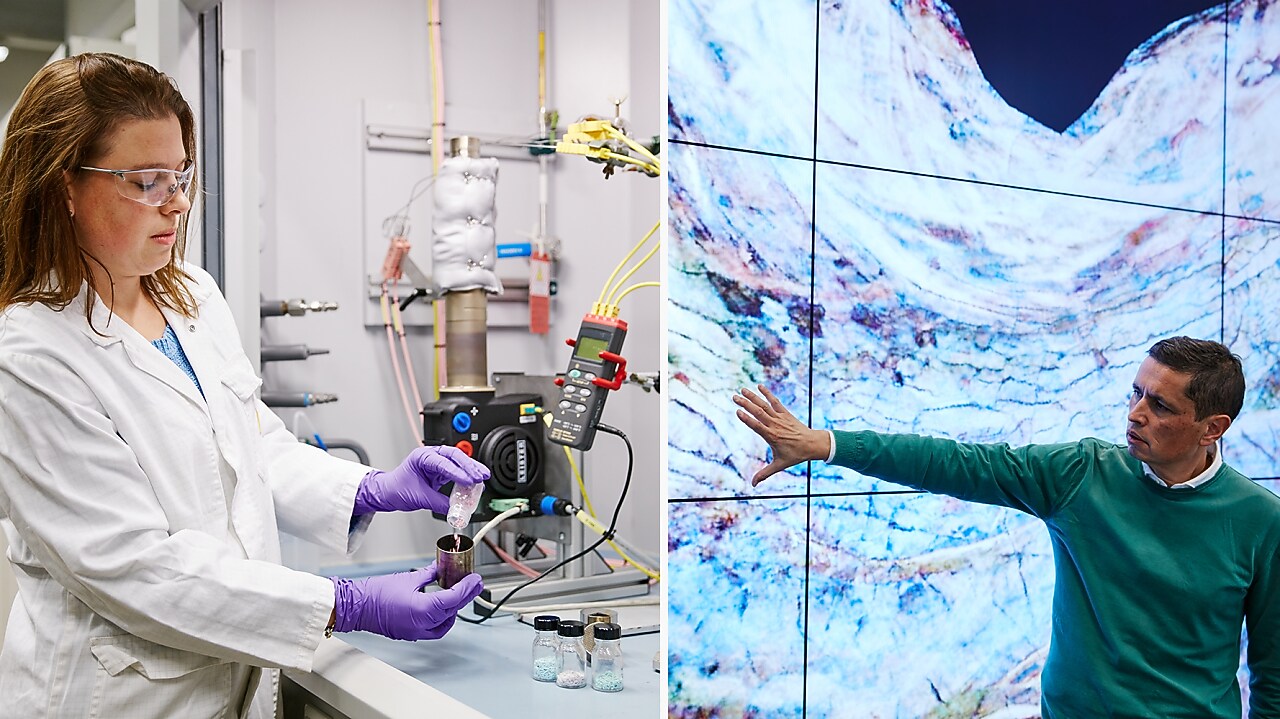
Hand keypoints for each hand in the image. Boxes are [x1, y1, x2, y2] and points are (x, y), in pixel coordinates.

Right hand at [331, 563, 483, 640]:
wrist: (356, 606)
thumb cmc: (375, 594)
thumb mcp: (408, 579)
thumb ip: (429, 574)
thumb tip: (440, 568)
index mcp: (424, 610)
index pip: (454, 599)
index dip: (468, 588)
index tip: (476, 580)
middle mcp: (423, 624)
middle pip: (453, 611)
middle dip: (465, 597)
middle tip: (473, 584)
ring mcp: (416, 631)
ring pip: (446, 623)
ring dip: (454, 609)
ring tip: (458, 594)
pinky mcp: (410, 633)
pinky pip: (434, 629)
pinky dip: (442, 619)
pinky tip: (442, 607)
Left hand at [354, 446, 489, 514]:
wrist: (387, 493)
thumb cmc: (396, 489)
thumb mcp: (418, 498)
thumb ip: (439, 503)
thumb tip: (455, 509)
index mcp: (422, 457)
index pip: (444, 462)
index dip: (458, 472)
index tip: (469, 481)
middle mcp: (431, 456)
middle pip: (455, 456)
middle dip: (470, 466)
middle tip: (481, 476)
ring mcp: (436, 462)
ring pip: (458, 461)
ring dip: (471, 469)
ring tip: (483, 478)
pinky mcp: (441, 471)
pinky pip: (456, 471)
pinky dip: (466, 477)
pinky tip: (475, 482)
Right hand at [733, 384, 830, 485]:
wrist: (813, 444)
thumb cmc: (796, 455)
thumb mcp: (779, 465)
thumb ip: (765, 473)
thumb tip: (752, 485)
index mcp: (771, 436)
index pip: (756, 426)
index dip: (746, 418)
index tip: (737, 411)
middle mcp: (775, 425)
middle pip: (758, 412)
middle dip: (746, 403)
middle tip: (734, 397)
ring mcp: (780, 418)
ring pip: (765, 405)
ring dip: (753, 397)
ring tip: (742, 389)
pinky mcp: (785, 413)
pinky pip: (775, 402)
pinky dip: (767, 394)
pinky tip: (760, 386)